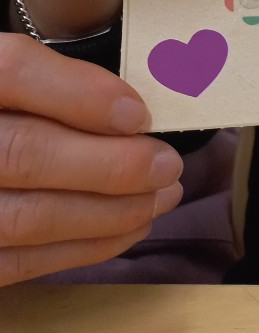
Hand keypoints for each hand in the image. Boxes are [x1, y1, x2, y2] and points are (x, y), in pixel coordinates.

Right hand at [0, 35, 182, 286]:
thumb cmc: (14, 109)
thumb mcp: (20, 72)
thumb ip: (62, 78)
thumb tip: (134, 111)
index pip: (14, 71)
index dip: (80, 94)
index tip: (138, 114)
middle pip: (25, 152)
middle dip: (111, 164)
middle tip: (168, 165)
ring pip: (28, 216)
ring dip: (110, 211)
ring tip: (163, 196)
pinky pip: (21, 261)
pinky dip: (85, 247)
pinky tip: (131, 227)